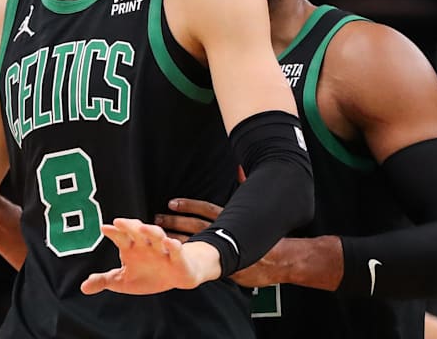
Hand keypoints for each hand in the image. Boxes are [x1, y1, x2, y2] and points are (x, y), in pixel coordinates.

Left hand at [80, 218, 219, 294]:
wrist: (176, 278)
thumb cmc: (148, 275)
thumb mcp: (123, 281)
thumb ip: (104, 281)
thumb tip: (83, 287)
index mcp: (131, 247)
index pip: (120, 236)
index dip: (113, 232)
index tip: (104, 228)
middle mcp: (145, 244)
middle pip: (137, 231)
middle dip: (129, 226)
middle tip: (119, 222)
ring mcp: (161, 248)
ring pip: (156, 235)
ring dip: (150, 230)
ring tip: (143, 227)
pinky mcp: (177, 256)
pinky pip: (176, 249)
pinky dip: (173, 245)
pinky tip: (169, 243)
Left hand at [154, 197, 286, 286]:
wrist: (280, 260)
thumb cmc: (267, 233)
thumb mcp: (255, 208)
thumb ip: (245, 187)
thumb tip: (240, 168)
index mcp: (231, 219)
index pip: (205, 209)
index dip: (188, 205)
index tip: (171, 203)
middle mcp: (225, 234)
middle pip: (195, 227)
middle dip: (175, 223)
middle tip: (157, 220)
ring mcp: (223, 252)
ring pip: (195, 244)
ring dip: (176, 240)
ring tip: (160, 237)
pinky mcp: (224, 268)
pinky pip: (202, 262)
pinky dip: (188, 258)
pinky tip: (175, 256)